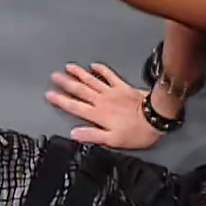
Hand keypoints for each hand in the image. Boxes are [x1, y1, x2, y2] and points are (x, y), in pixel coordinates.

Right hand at [45, 64, 171, 148]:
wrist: (156, 117)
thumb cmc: (136, 132)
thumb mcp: (113, 140)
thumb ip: (92, 135)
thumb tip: (73, 133)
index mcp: (97, 115)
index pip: (74, 107)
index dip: (61, 100)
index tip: (49, 94)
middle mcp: (101, 101)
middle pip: (80, 90)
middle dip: (66, 83)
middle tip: (54, 76)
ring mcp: (111, 91)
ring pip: (91, 80)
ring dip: (79, 73)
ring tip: (68, 67)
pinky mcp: (122, 86)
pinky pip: (109, 75)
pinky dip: (101, 69)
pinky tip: (93, 65)